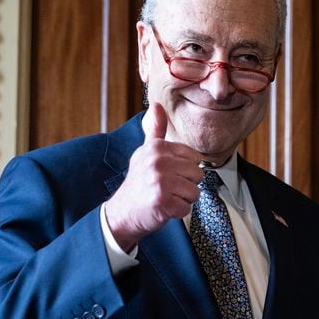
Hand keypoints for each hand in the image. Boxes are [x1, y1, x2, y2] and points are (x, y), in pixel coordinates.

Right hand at [105, 103, 202, 250]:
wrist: (121, 213)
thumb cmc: (139, 184)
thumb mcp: (145, 153)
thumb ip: (155, 130)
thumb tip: (157, 104)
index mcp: (157, 147)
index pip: (194, 158)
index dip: (185, 170)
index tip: (168, 175)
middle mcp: (158, 161)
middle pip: (197, 175)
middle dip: (186, 186)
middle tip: (166, 189)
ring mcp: (159, 180)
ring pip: (194, 192)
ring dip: (182, 200)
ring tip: (165, 198)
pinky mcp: (162, 200)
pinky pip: (186, 208)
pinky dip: (177, 212)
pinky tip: (163, 208)